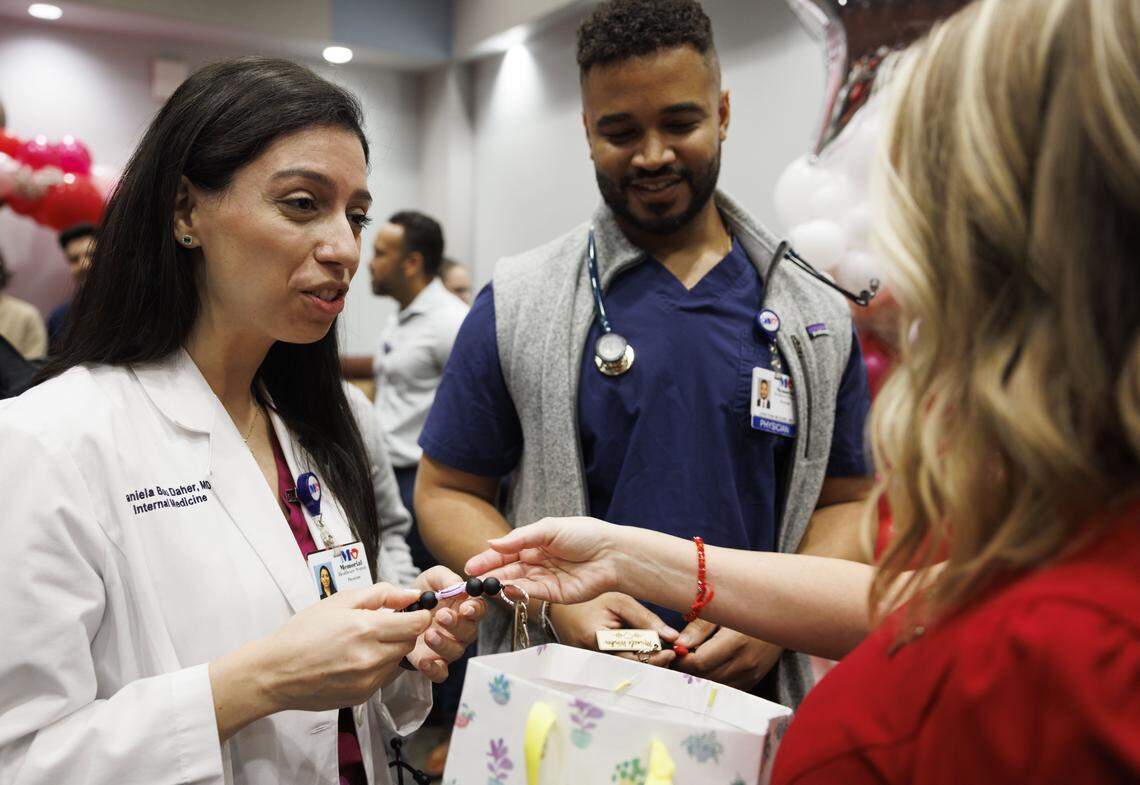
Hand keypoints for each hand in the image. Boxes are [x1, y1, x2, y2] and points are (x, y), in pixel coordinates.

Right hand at [252, 582, 429, 712]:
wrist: (275, 672)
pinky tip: (356, 659)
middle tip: (383, 624)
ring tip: (364, 642)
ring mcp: (368, 680)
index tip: (411, 610)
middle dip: (404, 631)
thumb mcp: (339, 601)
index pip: (417, 623)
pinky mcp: (363, 696)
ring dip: (391, 649)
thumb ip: (380, 594)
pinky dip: (379, 666)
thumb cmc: (302, 633)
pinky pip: (385, 677)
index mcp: (366, 629)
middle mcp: (371, 658)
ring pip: (399, 661)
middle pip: (411, 642)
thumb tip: (410, 594)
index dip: (418, 614)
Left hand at [406, 566, 485, 682]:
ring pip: (455, 651)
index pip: (478, 609)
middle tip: (442, 616)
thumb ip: (446, 578)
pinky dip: (434, 669)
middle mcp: (461, 630)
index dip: (475, 609)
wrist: (397, 614)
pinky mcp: (434, 663)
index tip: (465, 607)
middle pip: (470, 631)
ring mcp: (448, 647)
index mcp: (464, 608)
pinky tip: (424, 661)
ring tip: (429, 634)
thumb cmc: (422, 595)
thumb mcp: (431, 579)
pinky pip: (441, 672)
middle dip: (457, 624)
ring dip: (444, 643)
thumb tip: (458, 585)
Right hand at [464, 516, 626, 604]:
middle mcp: (537, 561)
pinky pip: (530, 593)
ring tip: (483, 585)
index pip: (506, 551)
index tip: (471, 565)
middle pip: (508, 568)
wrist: (612, 555)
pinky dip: (516, 591)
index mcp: (536, 542)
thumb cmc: (585, 535)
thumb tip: (492, 543)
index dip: (488, 558)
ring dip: (500, 584)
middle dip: (489, 574)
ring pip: (516, 582)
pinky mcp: (553, 594)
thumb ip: (520, 538)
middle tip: (471, 580)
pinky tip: (504, 589)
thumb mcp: (549, 528)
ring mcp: (544, 578)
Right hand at [549, 592, 677, 667]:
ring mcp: (593, 668)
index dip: (655, 656)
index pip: (633, 655)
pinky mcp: (596, 671)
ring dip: (648, 666)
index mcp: (597, 639)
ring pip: (628, 673)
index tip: (673, 651)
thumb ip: (645, 619)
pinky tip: (648, 658)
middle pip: (632, 669)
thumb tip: (672, 637)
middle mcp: (594, 658)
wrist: (563, 613)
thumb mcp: (620, 602)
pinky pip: (621, 671)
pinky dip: (637, 665)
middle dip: (654, 664)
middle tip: (671, 655)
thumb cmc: (594, 603)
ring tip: (662, 656)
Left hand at [673, 621, 781, 690]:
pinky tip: (707, 669)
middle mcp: (744, 663)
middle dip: (687, 670)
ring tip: (690, 663)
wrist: (780, 617)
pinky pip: (727, 688)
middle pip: (705, 677)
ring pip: (715, 685)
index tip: (673, 651)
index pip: (699, 662)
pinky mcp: (753, 680)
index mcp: (735, 642)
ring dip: (699, 677)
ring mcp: (751, 674)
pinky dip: (713, 681)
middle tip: (677, 658)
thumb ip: (699, 628)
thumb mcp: (722, 611)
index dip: (682, 659)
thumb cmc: (747, 608)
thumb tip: (679, 645)